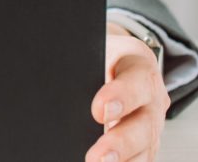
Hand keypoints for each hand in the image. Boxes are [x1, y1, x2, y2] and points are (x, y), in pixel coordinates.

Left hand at [86, 24, 169, 161]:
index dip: (120, 96)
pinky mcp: (147, 141)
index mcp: (137, 64)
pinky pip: (141, 157)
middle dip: (121, 142)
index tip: (98, 111)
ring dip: (124, 160)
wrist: (114, 60)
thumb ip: (76, 62)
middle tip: (98, 157)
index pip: (136, 79)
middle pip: (145, 122)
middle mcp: (152, 95)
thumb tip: (46, 78)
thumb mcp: (86, 48)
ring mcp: (152, 121)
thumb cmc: (94, 54)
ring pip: (146, 146)